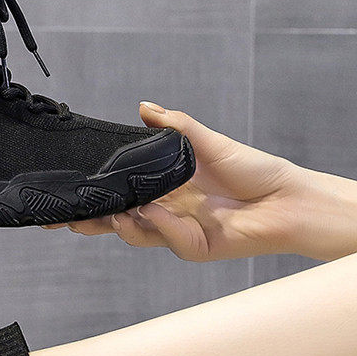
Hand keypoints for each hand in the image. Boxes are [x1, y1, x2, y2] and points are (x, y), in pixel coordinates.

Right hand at [46, 102, 307, 260]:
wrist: (288, 199)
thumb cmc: (254, 171)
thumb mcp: (208, 142)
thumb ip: (175, 127)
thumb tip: (144, 108)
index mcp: (165, 187)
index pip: (121, 192)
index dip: (95, 195)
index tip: (69, 191)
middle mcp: (166, 211)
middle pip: (118, 221)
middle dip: (91, 222)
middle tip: (68, 218)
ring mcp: (178, 232)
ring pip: (137, 234)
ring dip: (122, 224)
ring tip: (115, 212)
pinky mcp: (195, 247)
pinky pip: (169, 239)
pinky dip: (161, 225)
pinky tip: (159, 212)